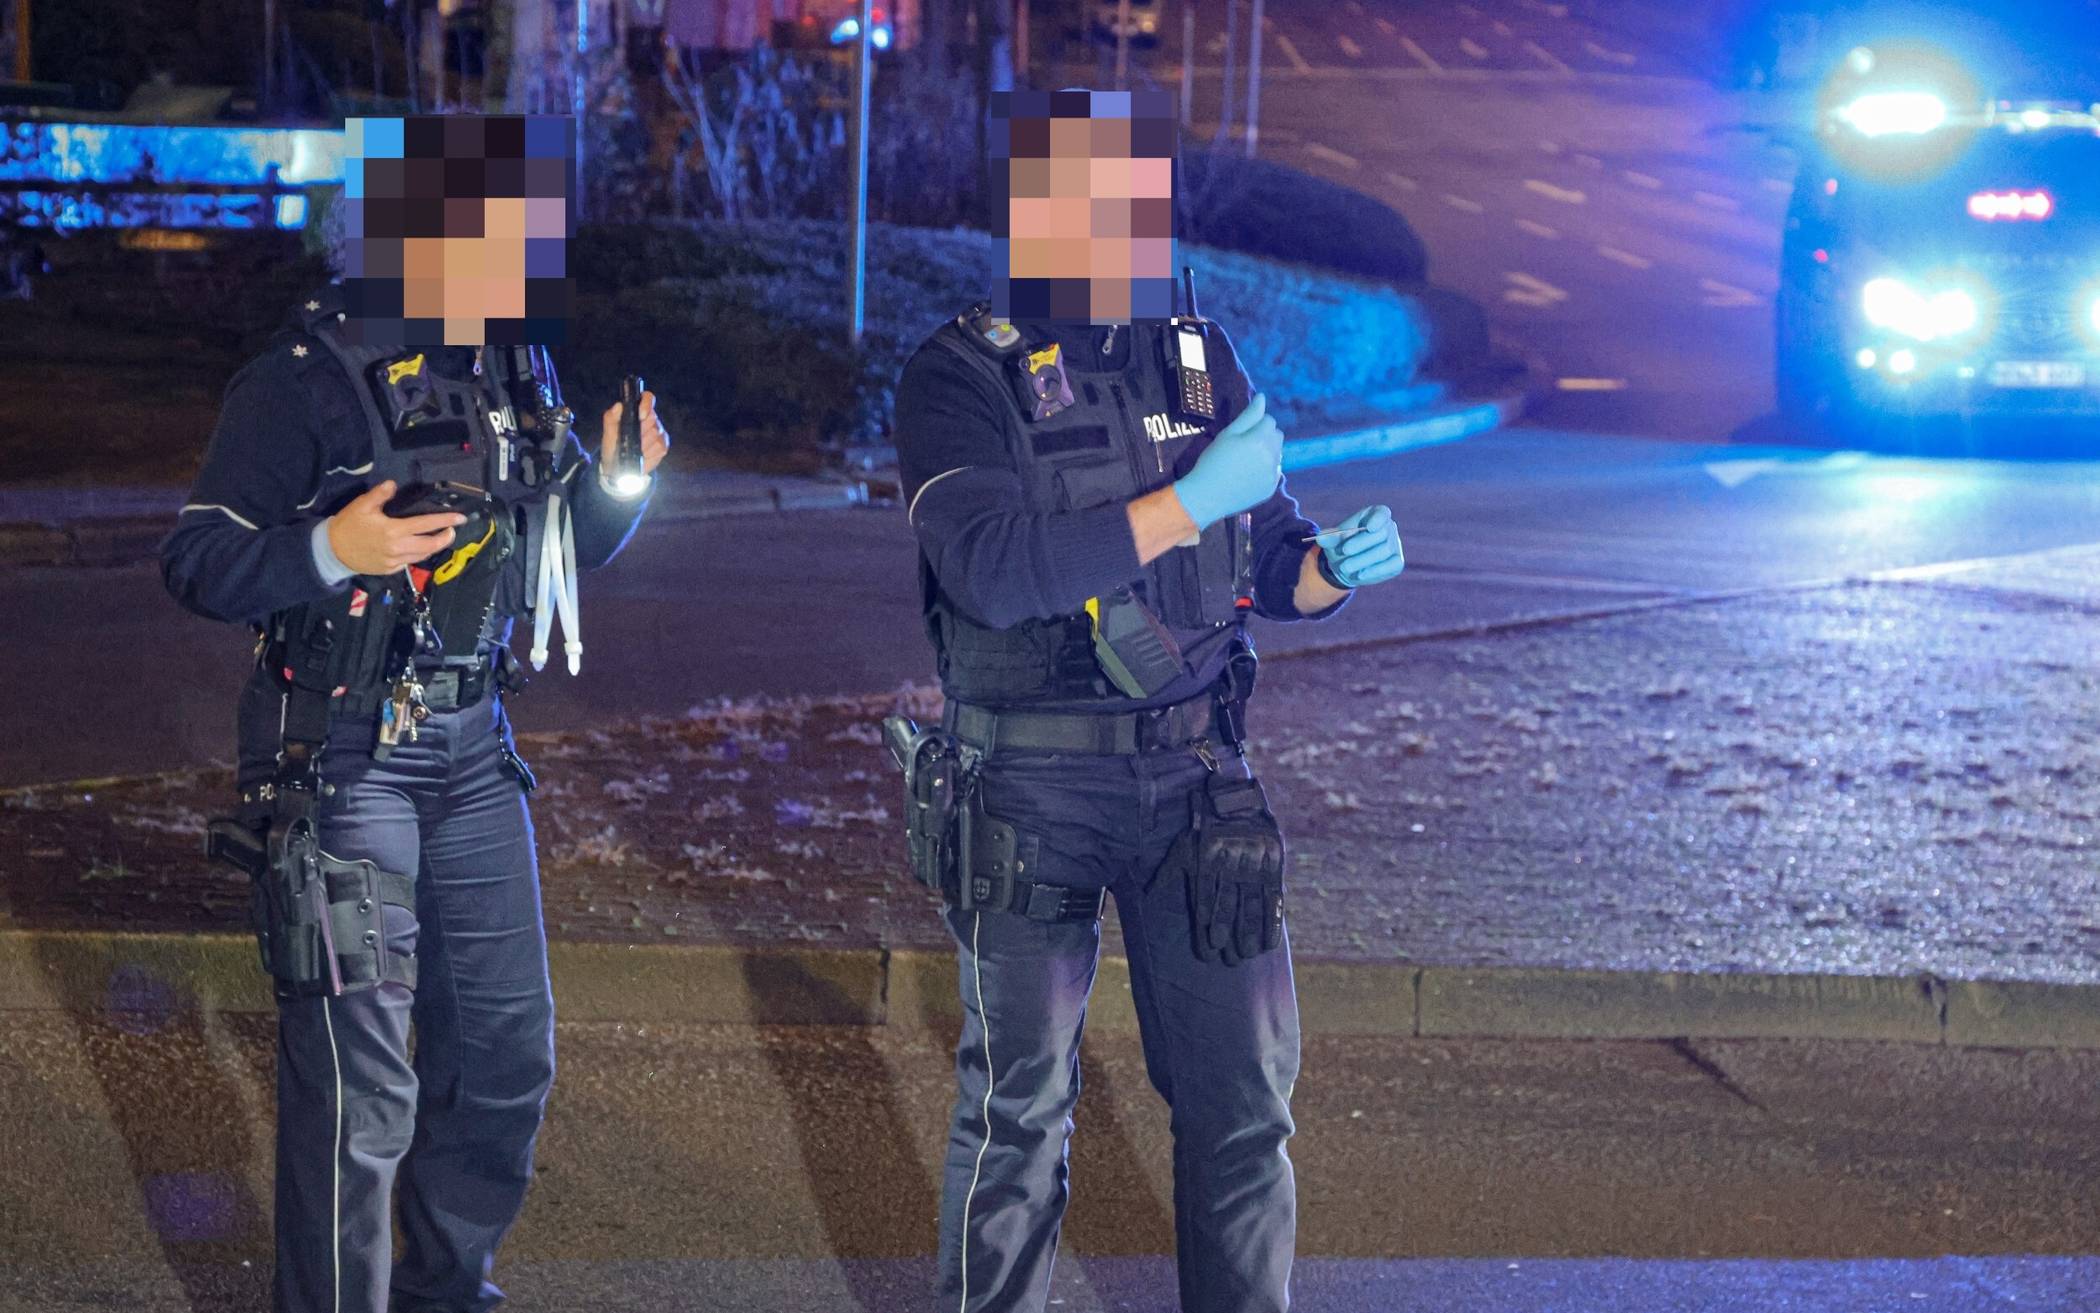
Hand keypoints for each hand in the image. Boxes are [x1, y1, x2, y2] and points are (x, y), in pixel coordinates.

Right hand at [325, 480, 463, 574]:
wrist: (332, 551)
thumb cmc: (347, 526)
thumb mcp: (362, 505)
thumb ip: (380, 494)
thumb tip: (393, 484)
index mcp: (393, 530)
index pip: (426, 524)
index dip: (445, 521)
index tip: (459, 518)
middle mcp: (398, 548)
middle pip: (431, 545)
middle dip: (445, 538)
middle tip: (452, 530)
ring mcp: (395, 561)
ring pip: (422, 555)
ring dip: (434, 547)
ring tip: (439, 537)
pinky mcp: (390, 569)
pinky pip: (410, 562)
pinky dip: (418, 554)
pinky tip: (419, 547)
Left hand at [600, 389, 670, 475]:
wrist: (618, 466)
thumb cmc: (612, 445)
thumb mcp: (608, 432)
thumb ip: (611, 418)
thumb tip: (618, 406)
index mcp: (637, 410)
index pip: (648, 398)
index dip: (647, 404)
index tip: (641, 415)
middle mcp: (650, 419)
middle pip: (653, 418)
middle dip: (642, 430)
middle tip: (632, 439)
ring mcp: (659, 432)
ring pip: (656, 434)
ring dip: (644, 444)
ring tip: (635, 449)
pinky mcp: (663, 445)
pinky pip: (660, 447)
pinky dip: (650, 453)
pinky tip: (642, 455)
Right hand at [1171, 392, 1283, 529]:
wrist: (1207, 496)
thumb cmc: (1212, 461)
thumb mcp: (1227, 434)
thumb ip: (1248, 415)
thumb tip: (1263, 397)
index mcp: (1260, 440)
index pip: (1269, 420)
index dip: (1254, 424)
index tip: (1240, 434)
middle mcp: (1271, 456)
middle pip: (1277, 435)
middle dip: (1264, 436)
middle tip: (1243, 445)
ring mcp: (1273, 474)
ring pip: (1278, 453)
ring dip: (1267, 452)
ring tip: (1245, 460)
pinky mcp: (1271, 487)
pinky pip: (1274, 471)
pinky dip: (1265, 469)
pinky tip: (1247, 474)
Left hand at [1319, 504, 1403, 587]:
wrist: (1346, 564)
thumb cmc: (1341, 545)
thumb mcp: (1332, 540)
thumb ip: (1328, 538)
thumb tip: (1320, 538)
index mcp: (1374, 515)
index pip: (1382, 513)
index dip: (1378, 519)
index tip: (1369, 527)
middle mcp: (1388, 528)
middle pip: (1382, 534)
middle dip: (1361, 543)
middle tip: (1345, 551)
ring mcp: (1394, 545)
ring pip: (1384, 551)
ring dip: (1363, 559)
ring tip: (1345, 567)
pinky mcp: (1397, 562)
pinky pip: (1391, 565)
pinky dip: (1375, 571)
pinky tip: (1360, 575)